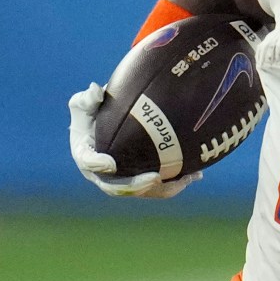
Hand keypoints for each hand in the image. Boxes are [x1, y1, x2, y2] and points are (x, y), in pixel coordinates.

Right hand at [67, 83, 199, 198]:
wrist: (108, 126)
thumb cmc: (93, 113)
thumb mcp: (86, 103)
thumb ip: (89, 99)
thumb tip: (96, 89)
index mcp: (85, 155)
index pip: (88, 162)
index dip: (97, 165)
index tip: (110, 164)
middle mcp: (101, 175)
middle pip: (117, 187)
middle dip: (136, 186)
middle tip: (155, 178)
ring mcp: (121, 181)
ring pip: (142, 191)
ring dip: (163, 189)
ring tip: (184, 180)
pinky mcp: (139, 181)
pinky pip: (158, 188)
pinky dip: (175, 184)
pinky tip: (195, 176)